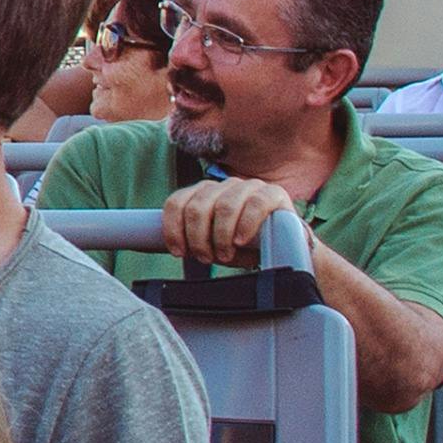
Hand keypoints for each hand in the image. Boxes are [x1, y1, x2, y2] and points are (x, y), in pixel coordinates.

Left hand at [161, 174, 296, 267]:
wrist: (286, 250)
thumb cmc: (244, 247)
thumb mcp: (212, 242)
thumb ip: (191, 237)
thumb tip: (156, 244)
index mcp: (204, 193)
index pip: (176, 202)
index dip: (173, 228)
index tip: (178, 252)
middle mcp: (224, 185)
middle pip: (197, 206)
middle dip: (197, 237)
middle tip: (205, 258)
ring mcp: (249, 186)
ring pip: (224, 206)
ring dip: (220, 236)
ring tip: (224, 254)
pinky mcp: (273, 194)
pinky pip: (254, 205)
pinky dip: (244, 225)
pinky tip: (240, 241)